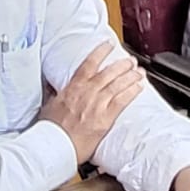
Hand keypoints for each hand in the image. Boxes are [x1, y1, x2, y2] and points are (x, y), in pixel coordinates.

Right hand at [37, 42, 145, 163]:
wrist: (54, 145)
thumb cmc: (50, 129)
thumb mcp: (49, 105)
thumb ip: (55, 94)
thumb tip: (52, 87)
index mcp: (73, 87)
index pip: (89, 63)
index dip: (101, 52)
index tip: (109, 45)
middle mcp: (87, 92)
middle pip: (109, 72)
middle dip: (123, 64)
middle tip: (131, 61)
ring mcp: (97, 104)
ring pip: (118, 84)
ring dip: (131, 76)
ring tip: (139, 72)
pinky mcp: (105, 118)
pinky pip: (122, 101)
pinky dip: (132, 92)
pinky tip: (139, 88)